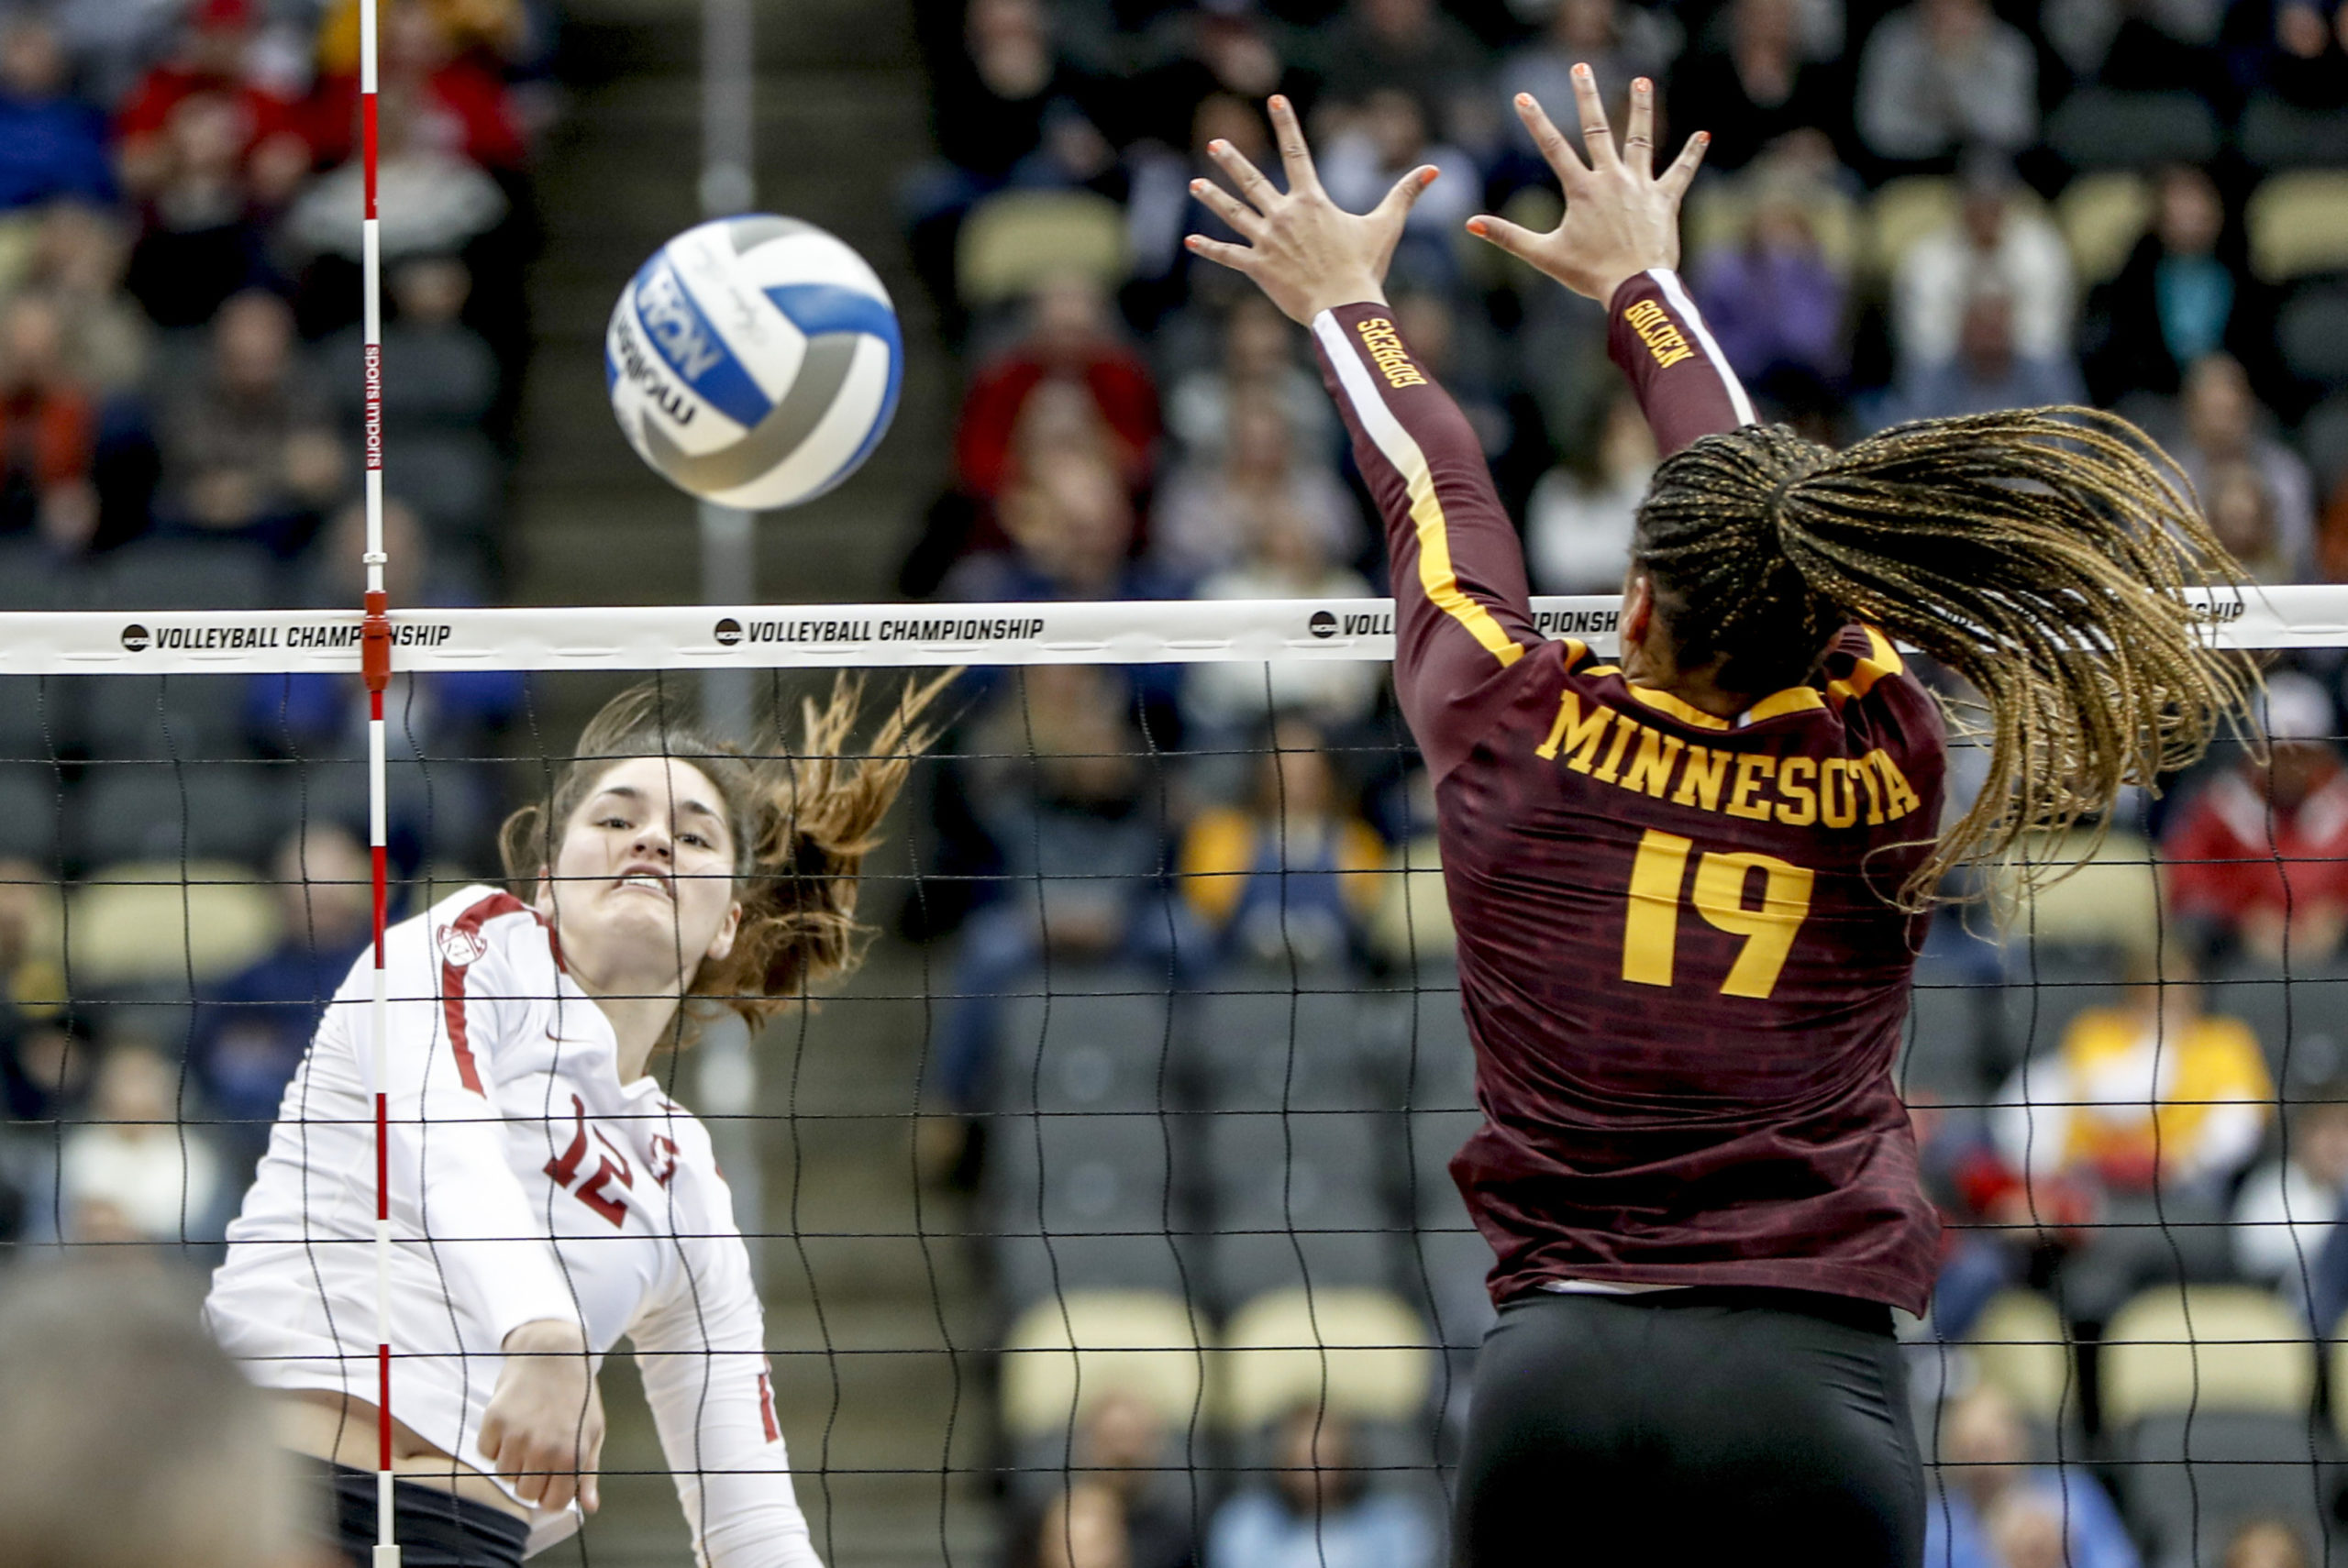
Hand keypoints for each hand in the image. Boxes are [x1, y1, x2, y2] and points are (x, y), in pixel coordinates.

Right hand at [479, 1319, 604, 1513]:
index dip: (551, 1496)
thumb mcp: (592, 1431)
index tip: (551, 1482)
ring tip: (526, 1435)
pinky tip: (510, 1425)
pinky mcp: (494, 1420)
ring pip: (504, 1475)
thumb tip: (590, 1506)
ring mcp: (516, 1435)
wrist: (554, 1353)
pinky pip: (486, 1453)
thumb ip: (588, 1472)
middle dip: (531, 1479)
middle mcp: (542, 1449)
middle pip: (525, 1493)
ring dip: (512, 1462)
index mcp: (571, 1455)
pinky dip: (494, 1445)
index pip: (553, 1503)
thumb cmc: (577, 1394)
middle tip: (538, 1455)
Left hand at [1184, 95, 1437, 325]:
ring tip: (1195, 183)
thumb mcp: (1386, 225)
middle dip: (1233, 160)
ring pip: (1234, 213)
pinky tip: (1190, 239)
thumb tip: (1433, 169)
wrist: (1345, 305)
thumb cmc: (1366, 266)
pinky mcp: (1258, 267)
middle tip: (1216, 143)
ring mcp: (1268, 241)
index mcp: (1311, 201)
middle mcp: (1285, 215)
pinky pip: (1228, 255)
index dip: (1286, 123)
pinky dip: (1209, 248)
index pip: (1296, 152)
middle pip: (1253, 181)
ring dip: (1213, 198)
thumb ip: (1405, 194)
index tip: (1275, 100)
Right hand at [1467, 69, 1707, 302]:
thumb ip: (1507, 235)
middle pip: (1597, 129)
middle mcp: (1612, 179)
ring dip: (1640, 109)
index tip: (1523, 97)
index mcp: (1582, 190)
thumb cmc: (1589, 274)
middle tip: (1580, 68)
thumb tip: (1470, 224)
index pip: (1553, 147)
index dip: (1536, 121)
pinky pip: (1680, 172)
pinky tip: (1703, 135)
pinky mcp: (1665, 199)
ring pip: (1640, 139)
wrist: (1635, 287)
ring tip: (1641, 82)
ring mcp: (1640, 186)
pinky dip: (1692, 153)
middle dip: (1586, 96)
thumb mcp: (1543, 255)